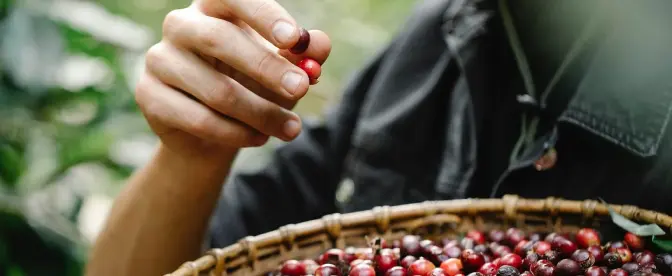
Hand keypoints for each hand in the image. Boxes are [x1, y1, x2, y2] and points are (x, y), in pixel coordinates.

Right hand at [135, 0, 330, 156]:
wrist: (213, 131)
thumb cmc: (252, 85)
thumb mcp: (281, 68)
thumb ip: (301, 54)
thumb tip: (320, 45)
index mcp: (213, 7)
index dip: (263, 15)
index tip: (294, 38)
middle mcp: (180, 25)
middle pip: (220, 40)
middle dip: (267, 68)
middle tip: (301, 89)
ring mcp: (159, 59)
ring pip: (216, 90)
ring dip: (261, 113)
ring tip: (292, 129)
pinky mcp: (149, 95)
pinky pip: (199, 119)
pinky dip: (236, 134)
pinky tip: (259, 138)